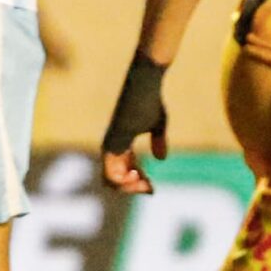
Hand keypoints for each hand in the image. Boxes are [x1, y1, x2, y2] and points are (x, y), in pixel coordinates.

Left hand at [100, 55, 170, 195]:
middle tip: (150, 189)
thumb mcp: (158, 124)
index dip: (136, 183)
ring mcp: (111, 144)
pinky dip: (123, 182)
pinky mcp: (114, 140)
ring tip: (145, 185)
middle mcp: (111, 146)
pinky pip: (111, 171)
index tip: (152, 188)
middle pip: (113, 181)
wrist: (144, 82)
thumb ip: (158, 141)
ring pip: (110, 180)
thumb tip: (160, 159)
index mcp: (120, 143)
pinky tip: (138, 176)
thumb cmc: (150, 100)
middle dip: (132, 189)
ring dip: (129, 188)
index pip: (121, 173)